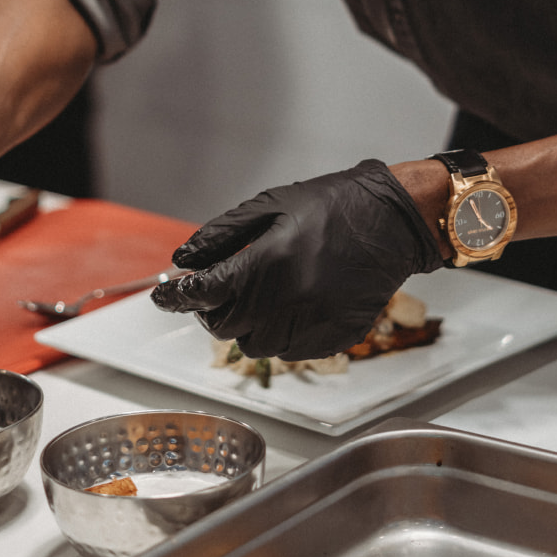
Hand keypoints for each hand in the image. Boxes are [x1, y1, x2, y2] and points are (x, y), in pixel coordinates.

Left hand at [151, 159, 442, 359]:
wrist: (393, 221)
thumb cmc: (334, 206)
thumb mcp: (271, 206)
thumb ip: (222, 236)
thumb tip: (184, 259)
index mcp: (268, 263)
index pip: (204, 294)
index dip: (176, 297)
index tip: (163, 296)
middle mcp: (288, 300)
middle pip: (225, 328)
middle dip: (213, 310)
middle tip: (219, 290)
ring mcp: (313, 324)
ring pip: (256, 346)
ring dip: (247, 325)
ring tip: (261, 295)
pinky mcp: (335, 338)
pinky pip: (290, 351)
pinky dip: (280, 334)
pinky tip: (290, 305)